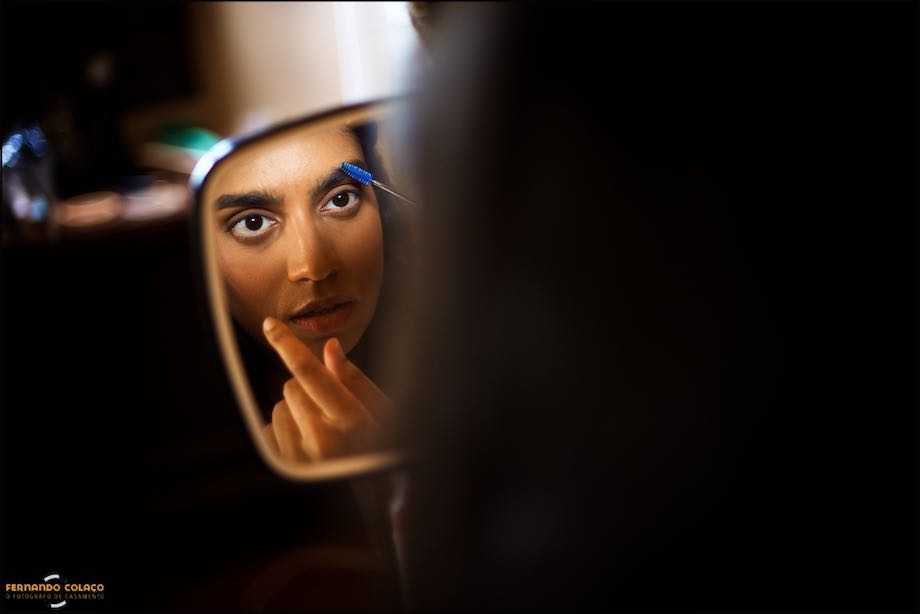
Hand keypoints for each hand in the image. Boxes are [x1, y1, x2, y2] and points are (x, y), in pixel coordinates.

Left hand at [260, 316, 393, 461]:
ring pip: (279, 406)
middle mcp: (322, 439)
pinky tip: (306, 446)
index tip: (271, 325)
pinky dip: (285, 431)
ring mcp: (300, 457)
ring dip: (296, 412)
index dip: (288, 344)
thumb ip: (353, 379)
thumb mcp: (382, 411)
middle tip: (330, 409)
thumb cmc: (385, 448)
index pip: (310, 372)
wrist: (379, 496)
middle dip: (306, 389)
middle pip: (291, 385)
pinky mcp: (285, 468)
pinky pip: (270, 430)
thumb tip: (329, 349)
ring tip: (322, 432)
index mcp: (350, 419)